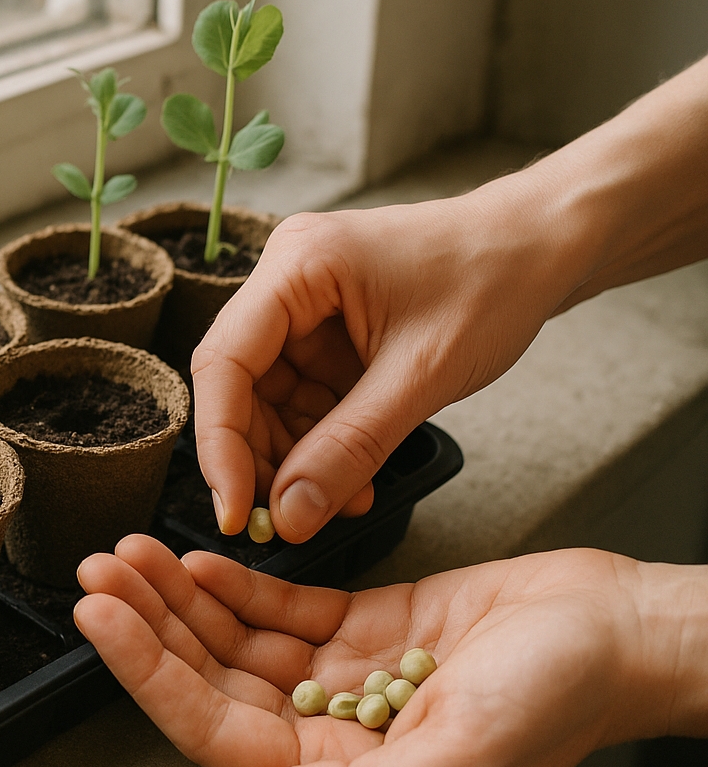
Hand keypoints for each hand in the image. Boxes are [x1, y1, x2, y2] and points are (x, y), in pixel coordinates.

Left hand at [74, 535, 703, 766]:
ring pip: (235, 640)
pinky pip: (280, 611)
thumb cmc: (561, 702)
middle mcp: (330, 731)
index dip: (150, 675)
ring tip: (130, 553)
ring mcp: (343, 677)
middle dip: (148, 625)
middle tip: (99, 572)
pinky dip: (235, 585)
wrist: (621, 632)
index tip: (102, 620)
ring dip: (180, 597)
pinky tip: (198, 560)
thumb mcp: (460, 761)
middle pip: (211, 679)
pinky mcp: (364, 627)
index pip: (214, 729)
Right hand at [192, 194, 568, 541]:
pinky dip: (324, 442)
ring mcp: (304, 304)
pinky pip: (305, 397)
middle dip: (260, 457)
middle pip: (239, 385)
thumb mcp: (422, 376)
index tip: (235, 511)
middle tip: (284, 519)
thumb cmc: (494, 279)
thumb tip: (290, 514)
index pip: (224, 364)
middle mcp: (285, 279)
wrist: (545, 247)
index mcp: (296, 265)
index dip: (221, 445)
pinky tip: (354, 477)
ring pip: (268, 400)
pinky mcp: (327, 329)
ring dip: (296, 458)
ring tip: (338, 503)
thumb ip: (350, 448)